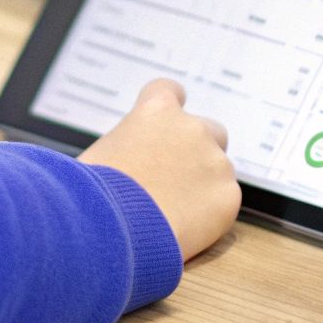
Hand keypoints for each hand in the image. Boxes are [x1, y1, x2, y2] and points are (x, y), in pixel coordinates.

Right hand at [80, 79, 238, 259]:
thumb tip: (124, 163)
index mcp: (156, 111)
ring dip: (202, 185)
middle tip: (173, 180)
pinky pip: (223, 203)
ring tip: (173, 213)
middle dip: (195, 152)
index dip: (166, 111)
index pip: (170, 91)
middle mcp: (191, 129)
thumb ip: (125, 148)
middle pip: (208, 131)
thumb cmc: (94, 193)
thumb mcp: (99, 155)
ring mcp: (215, 162)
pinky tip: (183, 228)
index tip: (163, 128)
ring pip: (218, 170)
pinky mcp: (228, 196)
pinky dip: (209, 215)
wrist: (110, 230)